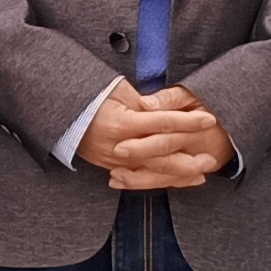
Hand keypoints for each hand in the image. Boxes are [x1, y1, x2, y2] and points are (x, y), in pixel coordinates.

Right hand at [79, 84, 231, 191]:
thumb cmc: (88, 97)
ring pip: (153, 172)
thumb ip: (143, 102)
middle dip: (190, 157)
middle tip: (211, 157)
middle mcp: (120, 145)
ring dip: (180, 174)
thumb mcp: (116, 90)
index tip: (209, 119)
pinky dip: (160, 180)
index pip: (163, 122)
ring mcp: (115, 160)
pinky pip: (140, 178)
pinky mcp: (111, 167)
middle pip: (162, 154)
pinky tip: (178, 180)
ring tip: (201, 173)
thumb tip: (164, 109)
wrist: (58, 113)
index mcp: (122, 122)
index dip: (188, 121)